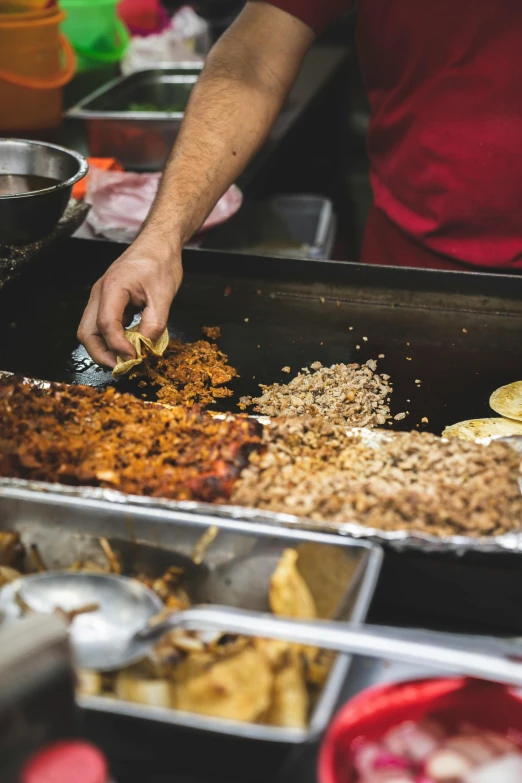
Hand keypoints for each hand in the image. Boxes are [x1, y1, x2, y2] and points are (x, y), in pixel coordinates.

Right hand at [77, 237, 182, 367]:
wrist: (157, 245)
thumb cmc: (160, 264)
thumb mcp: (164, 296)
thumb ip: (155, 324)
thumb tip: (145, 348)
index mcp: (113, 287)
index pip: (106, 324)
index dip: (118, 346)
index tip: (135, 358)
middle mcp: (100, 294)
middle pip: (87, 332)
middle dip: (101, 354)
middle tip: (122, 368)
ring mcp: (100, 298)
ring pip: (90, 331)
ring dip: (104, 349)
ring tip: (125, 361)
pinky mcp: (107, 303)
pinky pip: (101, 326)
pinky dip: (111, 340)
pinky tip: (128, 347)